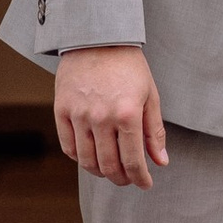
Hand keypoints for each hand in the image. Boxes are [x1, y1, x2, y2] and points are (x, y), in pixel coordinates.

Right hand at [55, 47, 168, 187]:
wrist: (97, 38)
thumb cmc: (128, 66)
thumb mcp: (150, 95)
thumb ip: (154, 131)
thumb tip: (160, 162)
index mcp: (128, 113)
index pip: (133, 161)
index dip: (140, 178)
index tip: (145, 183)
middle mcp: (102, 117)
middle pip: (109, 165)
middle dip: (121, 179)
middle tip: (128, 179)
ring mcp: (79, 115)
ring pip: (87, 161)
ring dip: (100, 172)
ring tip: (110, 170)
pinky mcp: (62, 110)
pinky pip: (69, 147)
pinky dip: (80, 158)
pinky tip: (90, 156)